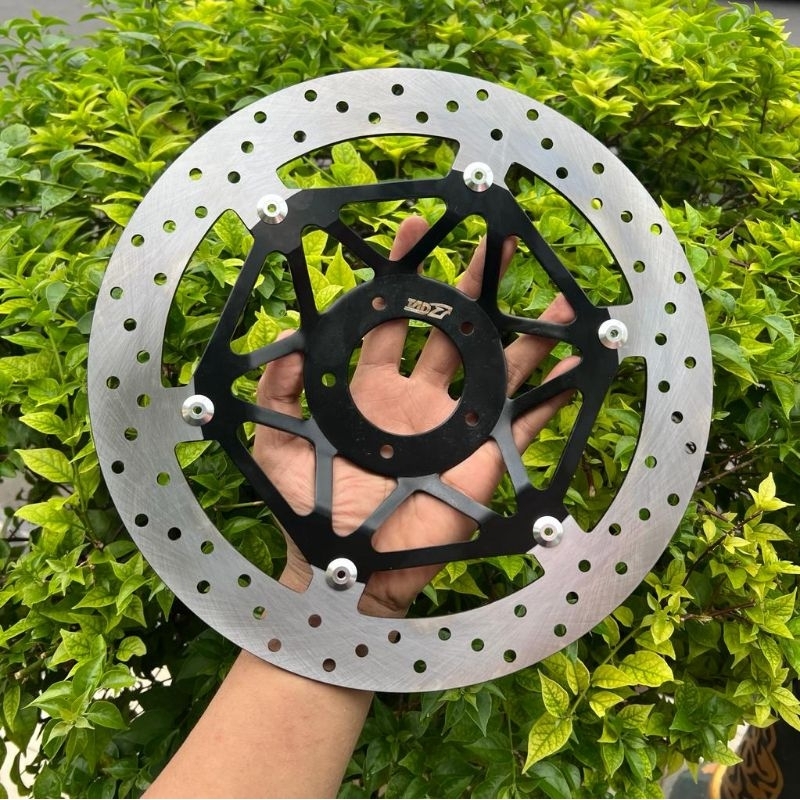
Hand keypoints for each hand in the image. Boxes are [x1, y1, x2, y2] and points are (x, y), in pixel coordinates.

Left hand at [254, 216, 575, 616]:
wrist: (342, 566)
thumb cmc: (307, 507)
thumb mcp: (276, 443)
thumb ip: (278, 389)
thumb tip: (288, 339)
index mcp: (371, 385)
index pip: (391, 319)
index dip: (402, 275)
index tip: (414, 229)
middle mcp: (419, 396)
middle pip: (454, 330)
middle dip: (476, 287)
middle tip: (498, 244)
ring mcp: (455, 424)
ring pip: (498, 368)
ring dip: (527, 335)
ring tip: (556, 300)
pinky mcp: (482, 455)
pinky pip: (525, 422)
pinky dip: (553, 397)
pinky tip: (576, 368)